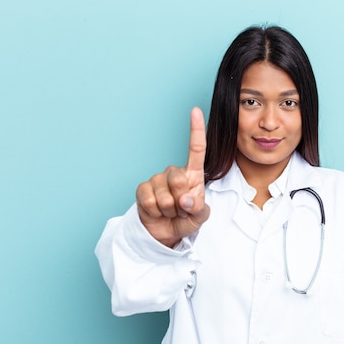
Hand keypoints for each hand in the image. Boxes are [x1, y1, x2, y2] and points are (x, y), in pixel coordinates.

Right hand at [136, 107, 209, 246]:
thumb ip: (199, 208)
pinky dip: (156, 213)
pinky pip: (150, 202)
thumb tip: (187, 199)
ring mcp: (157, 180)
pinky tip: (158, 212)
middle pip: (178, 180)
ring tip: (170, 212)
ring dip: (169, 211)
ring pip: (164, 197)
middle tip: (181, 210)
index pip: (196, 150)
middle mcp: (174, 173)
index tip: (196, 110)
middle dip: (181, 202)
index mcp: (192, 174)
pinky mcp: (143, 189)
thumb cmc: (186, 219)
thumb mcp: (200, 217)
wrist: (165, 232)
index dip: (196, 130)